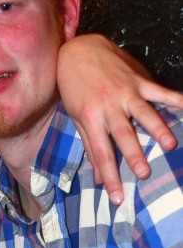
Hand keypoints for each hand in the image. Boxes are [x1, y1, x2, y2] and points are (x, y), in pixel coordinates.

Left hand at [57, 34, 182, 203]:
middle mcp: (109, 105)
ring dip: (158, 129)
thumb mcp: (76, 117)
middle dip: (134, 154)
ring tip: (170, 146)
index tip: (117, 198)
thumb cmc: (74, 87)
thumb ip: (90, 146)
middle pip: (124, 134)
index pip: (101, 153)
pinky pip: (161, 91)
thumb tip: (98, 177)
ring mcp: (126, 91)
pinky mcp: (139, 79)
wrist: (77, 50)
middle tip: (144, 173)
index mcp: (91, 118)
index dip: (109, 176)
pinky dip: (176, 99)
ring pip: (145, 113)